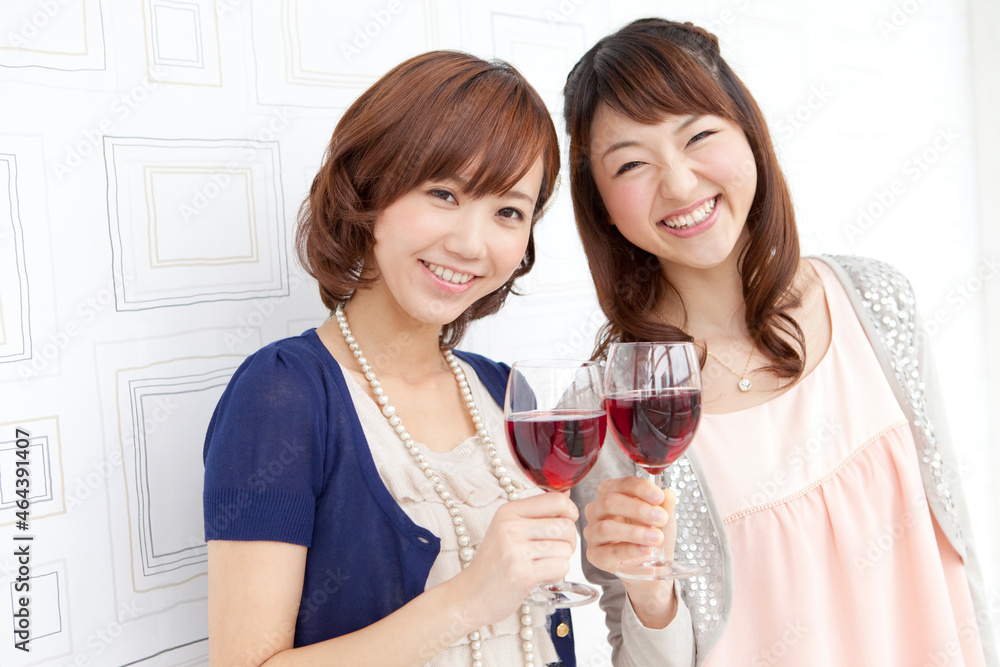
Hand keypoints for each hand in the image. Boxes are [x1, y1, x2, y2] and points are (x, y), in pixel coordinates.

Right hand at [450, 491, 577, 628]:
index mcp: (508, 511)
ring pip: (566, 548)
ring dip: (561, 560)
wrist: (470, 596)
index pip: (557, 500)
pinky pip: (561, 567)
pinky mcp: (523, 573)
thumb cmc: (493, 564)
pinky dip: (556, 574)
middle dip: (568, 542)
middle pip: (566, 526)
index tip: (564, 523)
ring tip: (542, 565)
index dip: (570, 512)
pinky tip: (540, 576)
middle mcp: (511, 526)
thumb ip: (536, 512)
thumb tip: (567, 492)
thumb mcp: (507, 529)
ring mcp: (515, 550)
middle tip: (553, 552)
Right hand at [582, 476, 676, 574]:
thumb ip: (665, 506)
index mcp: (610, 494)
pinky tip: (646, 549)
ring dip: (635, 532)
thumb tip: (668, 494)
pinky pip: (609, 551)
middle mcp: (597, 511)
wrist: (652, 564)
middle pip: (608, 502)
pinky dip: (630, 549)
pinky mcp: (595, 556)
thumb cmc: (651, 535)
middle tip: (661, 518)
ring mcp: (593, 534)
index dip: (640, 488)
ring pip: (606, 528)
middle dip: (638, 509)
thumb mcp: (663, 518)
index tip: (659, 497)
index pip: (620, 484)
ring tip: (657, 537)